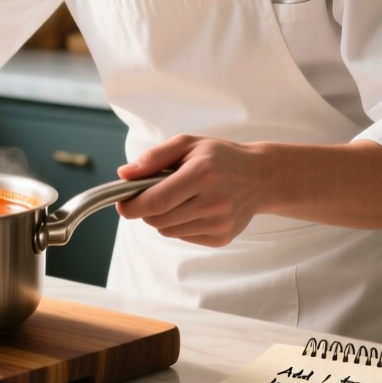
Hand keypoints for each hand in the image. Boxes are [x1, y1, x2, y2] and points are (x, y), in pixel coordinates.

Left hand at [114, 135, 275, 247]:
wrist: (260, 177)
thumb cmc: (220, 157)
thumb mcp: (187, 144)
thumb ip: (154, 158)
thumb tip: (124, 174)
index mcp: (202, 174)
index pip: (156, 200)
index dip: (132, 205)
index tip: (121, 202)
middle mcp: (214, 202)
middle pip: (158, 220)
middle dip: (145, 210)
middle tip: (150, 194)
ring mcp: (220, 223)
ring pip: (168, 231)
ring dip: (162, 218)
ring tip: (178, 198)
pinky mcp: (222, 238)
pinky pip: (183, 237)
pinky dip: (179, 225)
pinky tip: (193, 209)